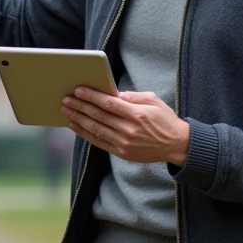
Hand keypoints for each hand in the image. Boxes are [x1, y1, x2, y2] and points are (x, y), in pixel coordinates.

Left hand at [62, 88, 189, 164]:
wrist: (176, 145)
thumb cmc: (164, 119)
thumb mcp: (153, 100)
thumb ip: (132, 96)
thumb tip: (112, 93)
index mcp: (137, 114)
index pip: (109, 104)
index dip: (92, 96)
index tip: (78, 90)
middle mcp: (129, 129)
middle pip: (98, 116)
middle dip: (80, 106)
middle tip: (66, 99)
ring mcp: (124, 143)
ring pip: (95, 129)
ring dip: (78, 119)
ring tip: (66, 111)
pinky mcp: (121, 152)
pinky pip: (98, 142)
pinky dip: (84, 133)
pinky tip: (75, 125)